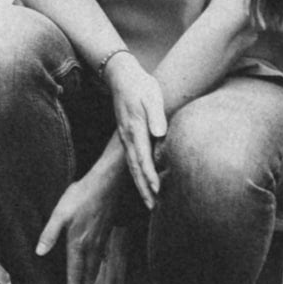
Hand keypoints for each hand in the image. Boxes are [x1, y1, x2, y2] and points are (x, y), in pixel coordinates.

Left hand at [36, 156, 129, 283]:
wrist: (107, 185)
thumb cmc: (80, 196)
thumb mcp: (59, 213)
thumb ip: (49, 234)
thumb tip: (39, 253)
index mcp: (77, 242)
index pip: (74, 271)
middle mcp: (91, 246)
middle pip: (87, 274)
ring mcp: (100, 240)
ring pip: (96, 266)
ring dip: (92, 282)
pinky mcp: (105, 234)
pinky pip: (101, 257)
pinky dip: (98, 268)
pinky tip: (97, 269)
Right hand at [104, 50, 168, 198]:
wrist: (122, 76)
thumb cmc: (141, 85)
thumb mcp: (152, 96)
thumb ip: (156, 115)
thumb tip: (160, 134)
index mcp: (135, 129)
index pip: (143, 158)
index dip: (150, 176)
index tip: (157, 191)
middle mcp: (128, 137)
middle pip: (135, 168)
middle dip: (143, 188)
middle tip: (152, 207)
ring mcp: (125, 138)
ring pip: (132, 166)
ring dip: (140, 185)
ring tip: (149, 201)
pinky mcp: (127, 136)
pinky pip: (132, 160)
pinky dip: (137, 174)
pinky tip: (143, 181)